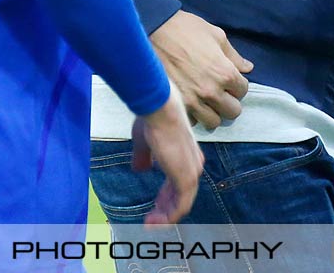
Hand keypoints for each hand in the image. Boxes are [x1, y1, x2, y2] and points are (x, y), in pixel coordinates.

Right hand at [131, 87, 203, 225]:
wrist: (159, 109)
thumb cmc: (152, 119)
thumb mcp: (145, 142)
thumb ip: (144, 157)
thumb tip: (139, 169)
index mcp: (186, 156)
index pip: (179, 184)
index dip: (166, 197)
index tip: (154, 207)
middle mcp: (193, 165)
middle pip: (181, 196)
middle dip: (165, 210)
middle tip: (150, 220)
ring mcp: (191, 172)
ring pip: (182, 204)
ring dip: (166, 217)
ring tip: (150, 225)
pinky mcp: (186, 178)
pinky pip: (180, 207)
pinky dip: (169, 217)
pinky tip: (156, 222)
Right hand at [150, 10, 252, 128]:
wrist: (154, 30)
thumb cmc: (186, 29)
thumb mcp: (216, 35)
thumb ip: (234, 56)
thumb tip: (248, 68)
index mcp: (224, 73)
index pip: (243, 91)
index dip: (238, 84)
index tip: (229, 79)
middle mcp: (211, 91)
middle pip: (232, 112)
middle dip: (229, 101)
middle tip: (220, 91)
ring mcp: (192, 101)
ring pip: (213, 122)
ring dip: (212, 112)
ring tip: (206, 100)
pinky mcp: (175, 105)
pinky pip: (191, 121)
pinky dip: (193, 115)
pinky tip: (190, 102)